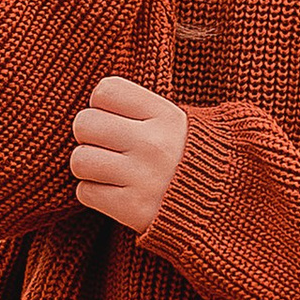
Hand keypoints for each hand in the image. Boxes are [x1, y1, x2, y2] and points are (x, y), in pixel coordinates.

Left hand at [71, 75, 189, 231]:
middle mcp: (154, 144)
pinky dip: (94, 193)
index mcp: (165, 116)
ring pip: (80, 160)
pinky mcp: (132, 208)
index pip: (106, 90)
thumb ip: (138, 108)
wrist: (220, 206)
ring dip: (89, 167)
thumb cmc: (187, 159)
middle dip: (90, 136)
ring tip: (110, 171)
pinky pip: (85, 192)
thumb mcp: (176, 123)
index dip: (102, 104)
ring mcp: (143, 177)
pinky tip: (115, 191)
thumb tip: (93, 103)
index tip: (115, 118)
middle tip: (108, 147)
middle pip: (84, 123)